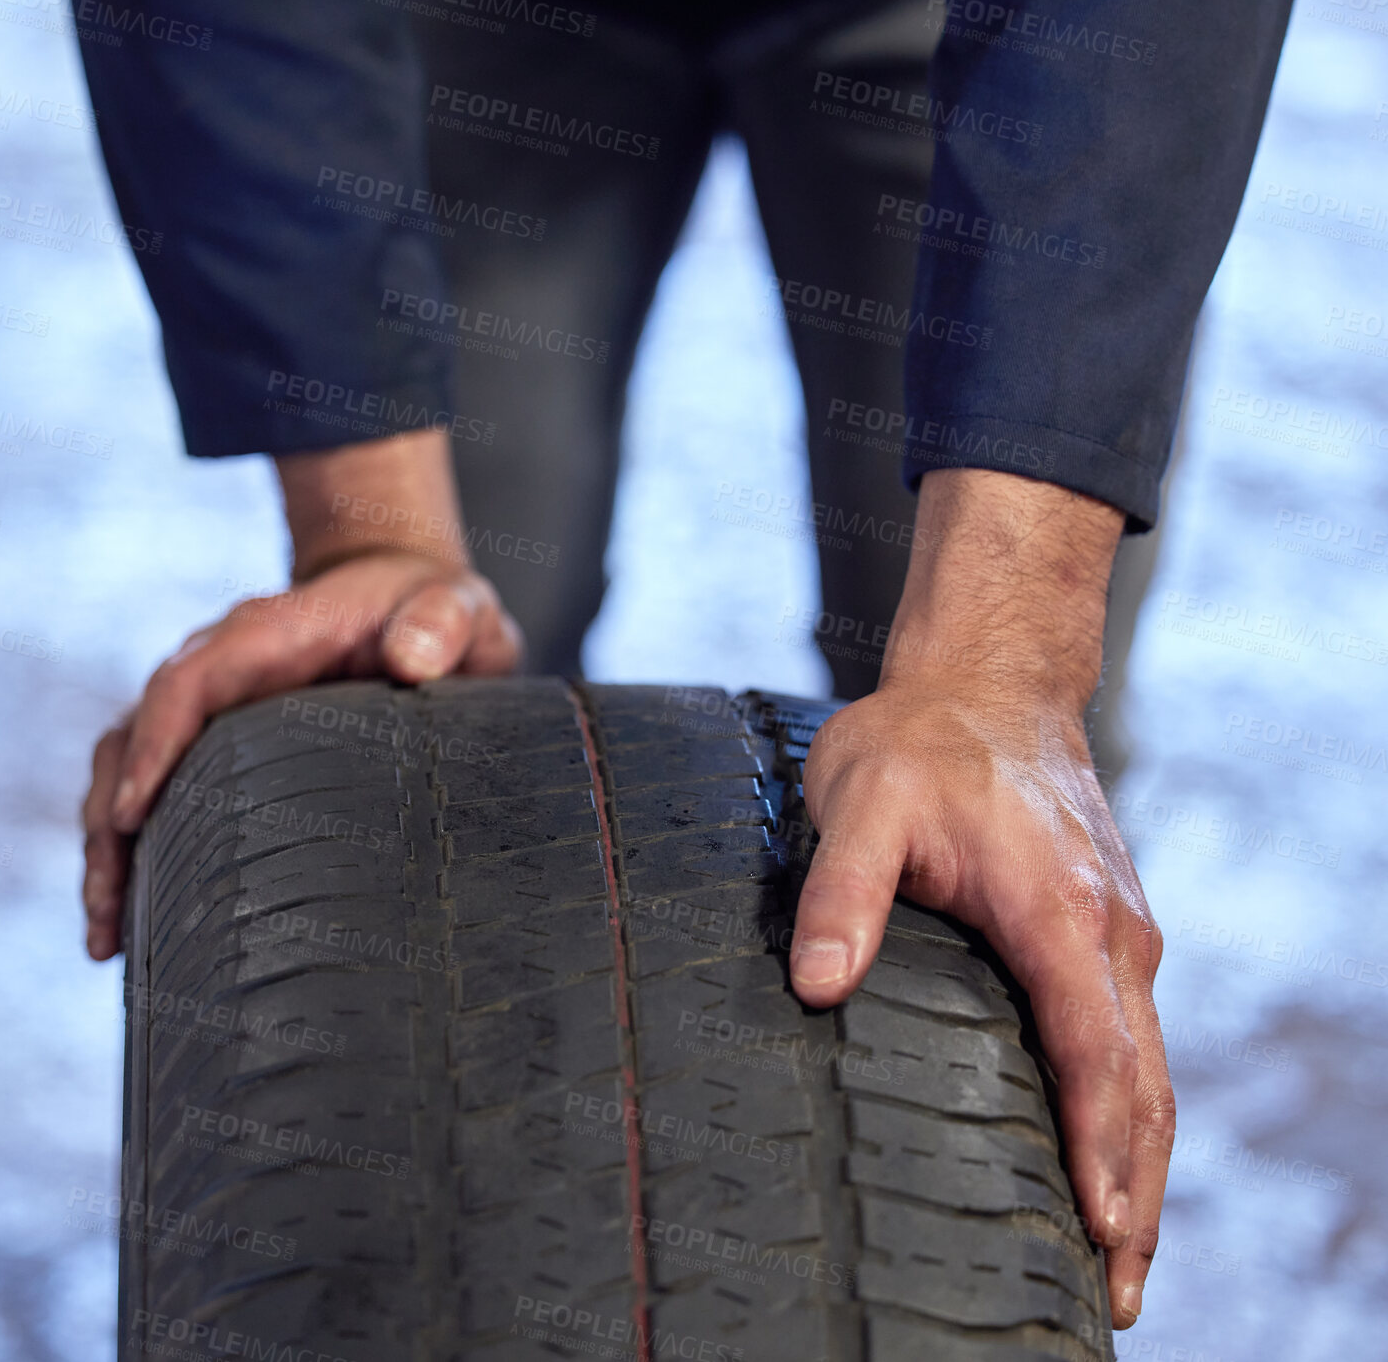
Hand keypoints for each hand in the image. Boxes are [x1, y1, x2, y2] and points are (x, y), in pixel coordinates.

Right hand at [82, 429, 520, 959]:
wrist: (407, 597)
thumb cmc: (430, 606)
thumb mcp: (455, 604)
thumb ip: (441, 622)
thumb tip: (411, 660)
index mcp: (267, 633)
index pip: (189, 681)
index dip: (155, 743)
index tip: (132, 813)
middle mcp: (222, 668)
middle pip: (134, 737)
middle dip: (110, 824)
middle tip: (108, 915)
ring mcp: (215, 707)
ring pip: (129, 771)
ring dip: (111, 850)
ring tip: (108, 941)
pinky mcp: (220, 742)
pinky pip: (161, 791)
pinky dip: (143, 849)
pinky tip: (141, 922)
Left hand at [788, 468, 1170, 1329]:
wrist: (988, 681)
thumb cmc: (920, 740)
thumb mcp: (862, 801)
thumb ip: (841, 893)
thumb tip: (818, 985)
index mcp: (1056, 910)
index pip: (1092, 1051)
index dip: (1098, 1147)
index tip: (1104, 1232)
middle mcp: (1107, 929)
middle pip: (1142, 1082)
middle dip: (1136, 1188)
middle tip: (1120, 1288)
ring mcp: (1117, 927)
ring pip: (1150, 1064)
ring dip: (1145, 1158)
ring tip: (1125, 1248)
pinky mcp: (1107, 924)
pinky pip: (1134, 1032)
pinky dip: (1134, 1103)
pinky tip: (1112, 1144)